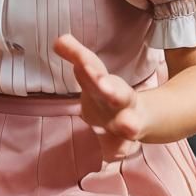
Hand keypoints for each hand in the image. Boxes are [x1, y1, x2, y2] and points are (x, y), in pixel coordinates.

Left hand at [54, 33, 144, 161]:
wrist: (137, 118)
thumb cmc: (105, 93)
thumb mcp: (91, 73)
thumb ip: (76, 56)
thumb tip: (58, 39)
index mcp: (107, 81)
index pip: (97, 69)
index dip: (89, 65)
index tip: (82, 64)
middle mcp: (120, 101)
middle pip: (119, 93)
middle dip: (112, 90)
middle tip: (104, 87)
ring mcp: (125, 122)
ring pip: (129, 123)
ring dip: (127, 124)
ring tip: (127, 126)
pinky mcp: (123, 144)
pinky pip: (122, 149)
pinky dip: (119, 151)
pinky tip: (114, 156)